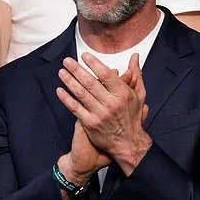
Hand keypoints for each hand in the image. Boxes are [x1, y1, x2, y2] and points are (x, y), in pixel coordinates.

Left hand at [56, 53, 151, 175]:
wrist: (128, 143)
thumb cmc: (133, 117)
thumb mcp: (139, 95)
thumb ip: (136, 75)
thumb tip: (135, 57)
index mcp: (123, 94)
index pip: (106, 74)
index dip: (94, 64)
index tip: (85, 56)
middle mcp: (111, 103)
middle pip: (90, 83)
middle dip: (77, 70)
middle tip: (67, 61)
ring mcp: (99, 114)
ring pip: (81, 94)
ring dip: (69, 81)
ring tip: (62, 72)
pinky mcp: (90, 124)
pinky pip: (75, 108)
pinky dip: (66, 99)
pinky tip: (60, 90)